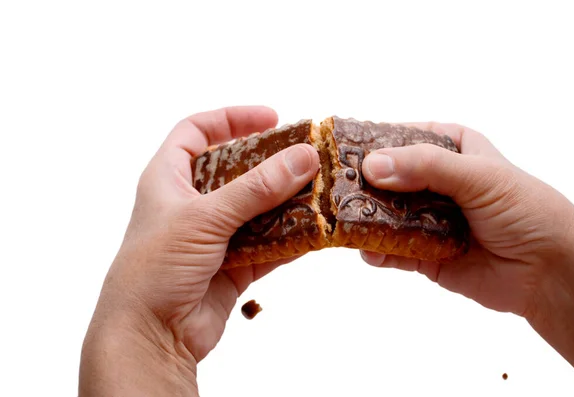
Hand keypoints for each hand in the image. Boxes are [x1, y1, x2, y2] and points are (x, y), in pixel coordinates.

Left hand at [79, 106, 318, 395]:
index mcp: (168, 178)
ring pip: (257, 209)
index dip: (231, 119)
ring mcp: (214, 236)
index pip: (196, 132)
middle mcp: (191, 203)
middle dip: (271, 163)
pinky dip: (290, 239)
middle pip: (236, 170)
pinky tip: (315, 231)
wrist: (149, 336)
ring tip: (319, 191)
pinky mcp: (232, 265)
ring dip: (287, 202)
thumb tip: (303, 157)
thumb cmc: (156, 267)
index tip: (271, 118)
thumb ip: (256, 188)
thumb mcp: (205, 217)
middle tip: (306, 156)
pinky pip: (268, 244)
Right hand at [359, 122, 573, 391]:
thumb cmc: (527, 211)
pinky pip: (391, 249)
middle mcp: (436, 181)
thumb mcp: (480, 175)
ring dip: (363, 216)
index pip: (405, 136)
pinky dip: (376, 250)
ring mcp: (427, 218)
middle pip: (388, 176)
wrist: (550, 273)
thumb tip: (373, 166)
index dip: (375, 140)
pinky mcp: (423, 253)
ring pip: (385, 213)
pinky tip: (365, 249)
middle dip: (362, 182)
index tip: (342, 145)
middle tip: (331, 184)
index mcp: (453, 149)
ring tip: (339, 216)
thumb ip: (427, 166)